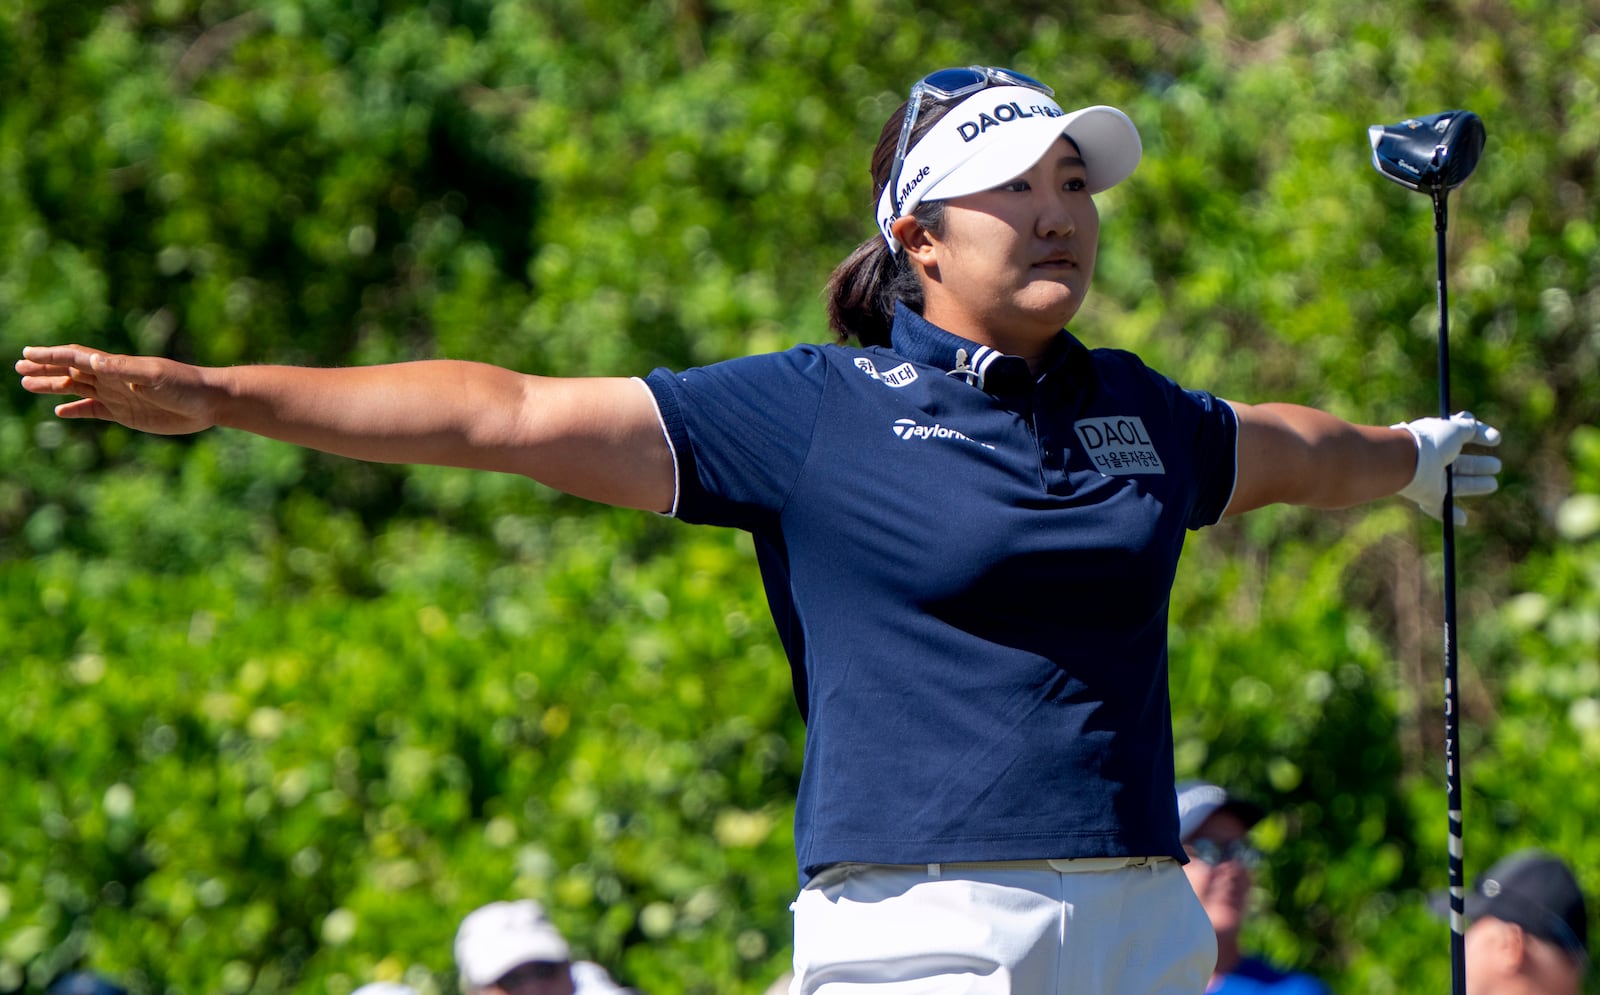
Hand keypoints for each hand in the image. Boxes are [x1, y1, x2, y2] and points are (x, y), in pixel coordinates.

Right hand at [16, 345, 219, 434]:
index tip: (27, 354)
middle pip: (71, 372)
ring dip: (53, 387)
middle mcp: (113, 379)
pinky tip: (59, 412)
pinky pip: (93, 411)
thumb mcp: (154, 376)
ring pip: (77, 389)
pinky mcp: (125, 414)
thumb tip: (91, 360)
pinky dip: (75, 411)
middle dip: (45, 369)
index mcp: (116, 367)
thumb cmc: (185, 386)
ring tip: (27, 385)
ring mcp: (118, 396)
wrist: (209, 402)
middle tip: (19, 368)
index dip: (51, 356)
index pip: (76, 358)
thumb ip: (123, 369)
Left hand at [1393, 411, 1502, 524]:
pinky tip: (1463, 520)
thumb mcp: (1454, 428)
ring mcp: (1429, 480)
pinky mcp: (1427, 497)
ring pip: (1455, 485)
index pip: (1458, 437)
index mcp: (1435, 439)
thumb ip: (1468, 427)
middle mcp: (1432, 460)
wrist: (1408, 463)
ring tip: (1493, 484)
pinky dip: (1451, 514)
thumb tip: (1479, 427)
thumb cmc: (1431, 442)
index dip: (1477, 435)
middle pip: (1459, 464)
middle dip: (1478, 465)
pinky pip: (1438, 508)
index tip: (1496, 439)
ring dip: (1474, 485)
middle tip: (1496, 466)